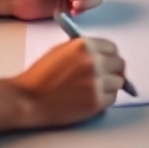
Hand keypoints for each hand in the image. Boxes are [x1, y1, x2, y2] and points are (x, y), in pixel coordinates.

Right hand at [0, 37, 124, 134]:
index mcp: (85, 45)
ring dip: (111, 85)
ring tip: (97, 88)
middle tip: (108, 76)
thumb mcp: (62, 51)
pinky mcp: (95, 102)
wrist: (29, 98)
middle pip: (120, 64)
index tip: (109, 61)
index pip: (112, 47)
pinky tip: (93, 98)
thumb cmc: (41, 75)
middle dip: (115, 70)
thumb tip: (101, 54)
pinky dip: (106, 99)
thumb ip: (83, 50)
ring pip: (118, 82)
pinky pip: (112, 98)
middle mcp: (94, 62)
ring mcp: (96, 82)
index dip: (111, 55)